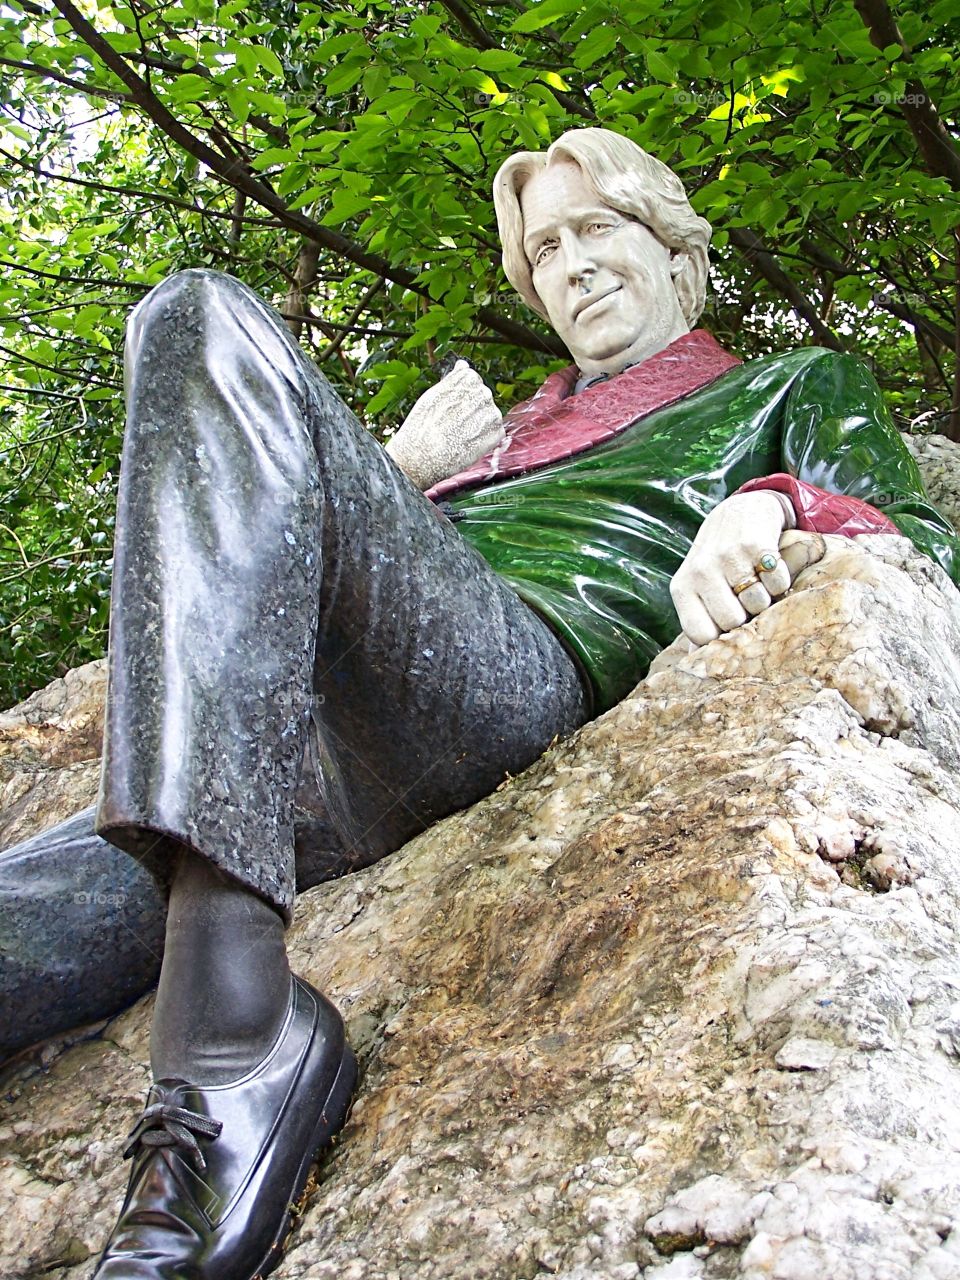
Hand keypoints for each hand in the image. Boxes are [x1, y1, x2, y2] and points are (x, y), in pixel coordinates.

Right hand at [384, 359, 504, 490]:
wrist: (422, 456)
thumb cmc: (422, 426)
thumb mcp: (433, 394)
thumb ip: (453, 379)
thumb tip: (462, 365)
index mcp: (467, 378)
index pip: (472, 380)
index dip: (461, 397)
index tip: (452, 408)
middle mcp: (483, 392)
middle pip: (482, 398)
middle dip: (472, 410)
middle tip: (454, 425)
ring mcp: (492, 413)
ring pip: (489, 416)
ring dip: (478, 425)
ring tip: (459, 436)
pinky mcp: (497, 433)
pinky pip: (495, 433)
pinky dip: (484, 440)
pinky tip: (468, 445)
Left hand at [670, 492, 795, 645]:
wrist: (740, 512)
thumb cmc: (717, 560)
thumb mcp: (697, 587)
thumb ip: (698, 620)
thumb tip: (697, 660)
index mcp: (683, 588)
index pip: (700, 634)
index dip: (720, 639)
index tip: (729, 629)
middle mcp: (701, 572)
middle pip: (732, 622)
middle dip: (746, 618)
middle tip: (746, 602)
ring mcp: (728, 557)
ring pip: (758, 604)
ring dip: (765, 599)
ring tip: (757, 583)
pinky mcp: (756, 545)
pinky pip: (777, 583)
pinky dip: (780, 582)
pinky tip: (768, 569)